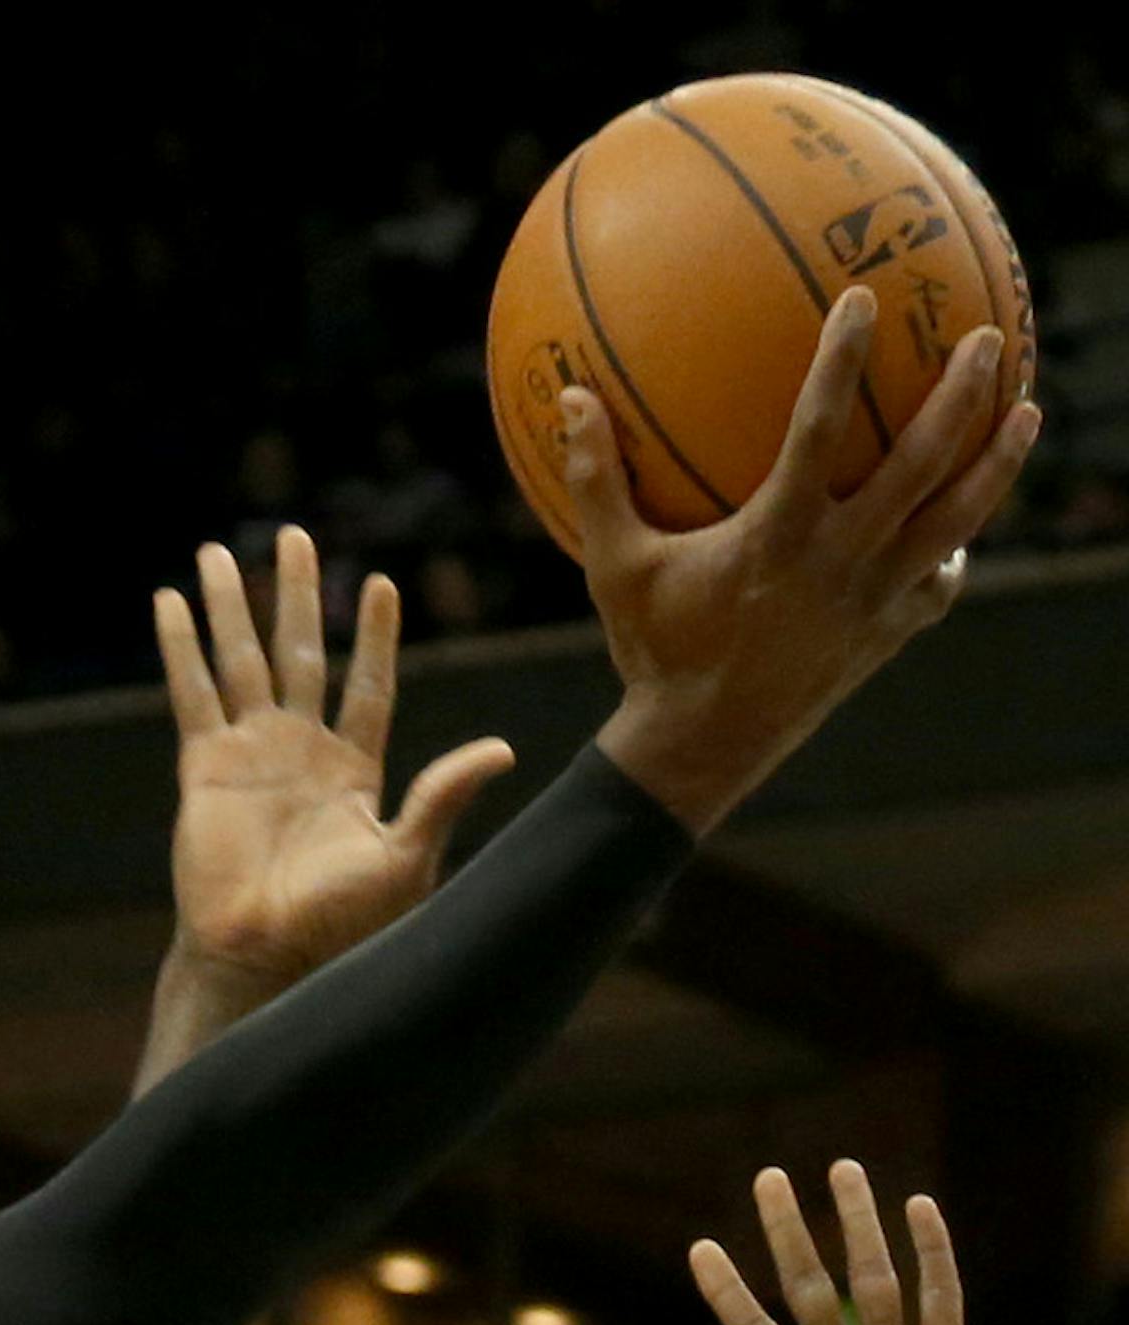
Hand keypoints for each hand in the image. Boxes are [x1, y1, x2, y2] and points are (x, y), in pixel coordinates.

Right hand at [154, 524, 514, 988]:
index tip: (382, 582)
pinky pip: (192, 692)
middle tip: (295, 535)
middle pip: (301, 653)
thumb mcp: (406, 857)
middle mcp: (299, 752)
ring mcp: (250, 753)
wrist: (266, 954)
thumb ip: (443, 796)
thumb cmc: (338, 924)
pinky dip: (181, 646)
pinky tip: (171, 601)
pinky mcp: (204, 765)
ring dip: (232, 604)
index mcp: (351, 770)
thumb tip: (502, 749)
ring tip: (218, 550)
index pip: (367, 685)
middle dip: (298, 594)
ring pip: (242, 659)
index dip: (375, 636)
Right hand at [581, 291, 1041, 833]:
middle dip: (961, 396)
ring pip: (954, 520)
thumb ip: (596, 481)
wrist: (701, 749)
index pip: (821, 427)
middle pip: (922, 465)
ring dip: (997, 463)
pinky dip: (955, 547)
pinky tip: (961, 522)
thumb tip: (571, 397)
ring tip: (1027, 412)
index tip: (863, 300)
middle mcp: (841, 562)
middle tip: (987, 338)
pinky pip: (938, 583)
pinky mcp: (888, 634)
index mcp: (779, 536)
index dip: (842, 359)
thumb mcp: (615, 569)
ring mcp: (874, 600)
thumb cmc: (655, 653)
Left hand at [691, 1163, 1040, 1324]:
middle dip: (786, 1233)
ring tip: (841, 1168)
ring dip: (858, 1223)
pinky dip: (931, 1252)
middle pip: (807, 1287)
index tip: (700, 1245)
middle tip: (767, 1177)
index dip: (728, 1292)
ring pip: (872, 1276)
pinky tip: (917, 1206)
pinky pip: (938, 1296)